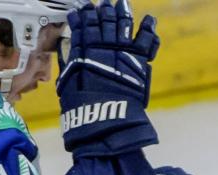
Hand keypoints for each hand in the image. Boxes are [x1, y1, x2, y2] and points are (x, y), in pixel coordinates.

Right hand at [57, 0, 159, 156]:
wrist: (104, 120)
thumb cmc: (83, 107)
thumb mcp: (67, 81)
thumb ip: (68, 61)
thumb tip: (67, 46)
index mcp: (83, 50)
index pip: (82, 25)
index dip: (83, 16)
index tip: (82, 9)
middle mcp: (102, 46)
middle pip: (103, 21)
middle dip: (102, 10)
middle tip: (103, 4)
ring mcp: (121, 51)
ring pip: (122, 24)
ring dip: (122, 12)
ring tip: (121, 3)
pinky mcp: (138, 61)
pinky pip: (146, 41)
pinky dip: (149, 29)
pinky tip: (149, 19)